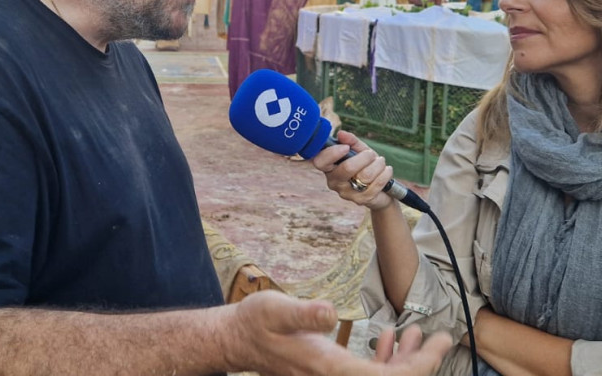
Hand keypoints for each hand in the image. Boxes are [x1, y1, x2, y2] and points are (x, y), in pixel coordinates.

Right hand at [224, 290, 449, 375]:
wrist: (237, 339)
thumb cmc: (255, 323)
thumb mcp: (275, 309)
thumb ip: (303, 312)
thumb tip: (330, 312)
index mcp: (329, 368)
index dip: (420, 365)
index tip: (440, 342)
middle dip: (420, 363)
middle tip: (441, 337)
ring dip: (404, 360)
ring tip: (416, 334)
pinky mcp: (330, 371)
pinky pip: (367, 374)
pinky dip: (385, 359)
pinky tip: (390, 337)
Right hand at [311, 130, 395, 210]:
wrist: (381, 190)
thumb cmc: (366, 167)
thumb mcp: (359, 151)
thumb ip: (351, 141)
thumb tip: (341, 134)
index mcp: (329, 167)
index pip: (320, 162)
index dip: (331, 153)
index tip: (345, 147)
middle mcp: (334, 182)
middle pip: (347, 168)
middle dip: (364, 157)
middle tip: (371, 154)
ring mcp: (346, 193)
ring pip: (365, 175)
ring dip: (378, 165)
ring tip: (381, 162)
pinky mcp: (361, 200)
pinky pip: (376, 184)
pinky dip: (385, 174)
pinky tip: (387, 171)